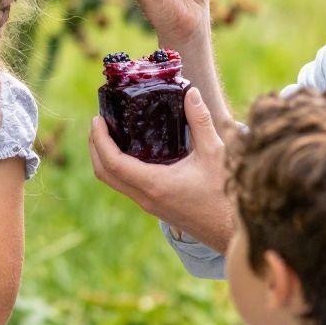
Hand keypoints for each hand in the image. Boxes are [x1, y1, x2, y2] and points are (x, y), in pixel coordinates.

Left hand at [87, 85, 234, 250]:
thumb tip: (191, 93)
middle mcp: (145, 197)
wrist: (230, 231)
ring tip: (110, 133)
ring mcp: (148, 204)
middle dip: (95, 147)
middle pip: (104, 173)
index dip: (99, 140)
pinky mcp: (154, 206)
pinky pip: (126, 185)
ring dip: (104, 158)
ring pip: (113, 181)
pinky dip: (118, 167)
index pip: (113, 163)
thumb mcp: (215, 153)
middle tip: (98, 122)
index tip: (97, 120)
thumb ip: (201, 122)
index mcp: (154, 185)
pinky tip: (130, 150)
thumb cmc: (224, 195)